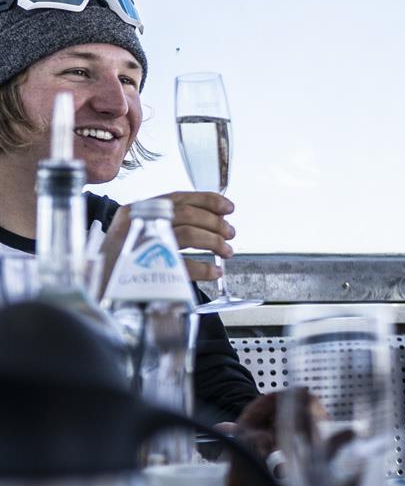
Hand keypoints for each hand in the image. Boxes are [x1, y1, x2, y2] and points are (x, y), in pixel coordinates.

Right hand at [99, 191, 235, 286]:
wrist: (94, 288)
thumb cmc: (119, 261)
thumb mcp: (136, 232)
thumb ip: (164, 222)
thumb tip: (209, 219)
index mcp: (137, 211)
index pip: (177, 197)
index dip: (207, 200)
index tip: (228, 206)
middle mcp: (137, 224)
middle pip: (187, 215)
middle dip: (215, 223)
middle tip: (230, 233)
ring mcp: (139, 246)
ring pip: (188, 234)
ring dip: (215, 242)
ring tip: (226, 251)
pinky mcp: (145, 271)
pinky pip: (183, 266)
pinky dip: (204, 268)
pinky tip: (214, 271)